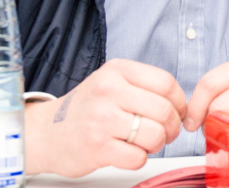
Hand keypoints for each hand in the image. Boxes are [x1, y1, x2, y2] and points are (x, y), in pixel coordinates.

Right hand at [24, 59, 186, 176]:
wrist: (45, 133)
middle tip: (166, 132)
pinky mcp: (97, 148)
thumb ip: (144, 86)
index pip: (166, 83)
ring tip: (145, 142)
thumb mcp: (112, 81)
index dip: (180, 102)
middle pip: (164, 110)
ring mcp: (102, 119)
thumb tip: (182, 104)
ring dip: (157, 143)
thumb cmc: (87, 108)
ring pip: (155, 134)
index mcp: (117, 70)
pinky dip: (139, 158)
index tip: (178, 112)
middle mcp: (108, 91)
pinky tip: (128, 152)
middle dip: (172, 126)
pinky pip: (138, 157)